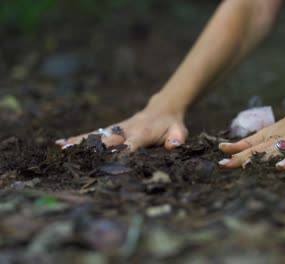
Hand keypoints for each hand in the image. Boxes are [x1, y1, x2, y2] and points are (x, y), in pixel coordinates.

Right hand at [55, 95, 187, 151]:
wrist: (163, 109)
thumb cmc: (172, 125)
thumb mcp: (179, 132)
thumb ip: (177, 139)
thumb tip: (173, 145)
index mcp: (143, 133)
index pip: (130, 144)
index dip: (120, 153)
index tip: (107, 162)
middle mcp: (126, 130)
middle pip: (107, 140)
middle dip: (92, 149)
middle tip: (73, 156)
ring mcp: (117, 129)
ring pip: (96, 136)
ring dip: (79, 143)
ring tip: (61, 149)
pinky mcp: (112, 130)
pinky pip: (94, 135)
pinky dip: (78, 139)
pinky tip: (61, 144)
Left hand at [218, 107, 284, 169]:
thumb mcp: (267, 132)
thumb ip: (246, 143)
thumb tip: (222, 150)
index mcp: (273, 138)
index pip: (253, 149)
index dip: (238, 157)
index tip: (223, 165)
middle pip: (272, 152)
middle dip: (260, 160)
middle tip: (246, 168)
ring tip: (283, 167)